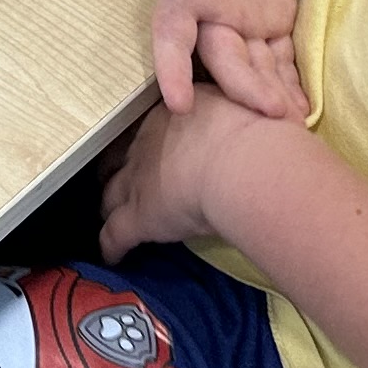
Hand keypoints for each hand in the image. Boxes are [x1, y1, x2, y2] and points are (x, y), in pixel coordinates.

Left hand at [100, 91, 271, 257]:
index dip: (146, 139)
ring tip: (108, 215)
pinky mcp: (139, 218)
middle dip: (115, 168)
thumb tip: (259, 123)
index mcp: (172, 113)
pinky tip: (111, 257)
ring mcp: (138, 181)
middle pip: (118, 156)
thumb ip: (238, 117)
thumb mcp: (244, 110)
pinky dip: (110, 247)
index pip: (149, 125)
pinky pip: (114, 236)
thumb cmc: (257, 132)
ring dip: (108, 206)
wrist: (244, 163)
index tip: (152, 147)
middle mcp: (146, 143)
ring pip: (109, 195)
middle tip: (118, 179)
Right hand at [152, 0, 306, 116]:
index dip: (173, 71)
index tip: (178, 103)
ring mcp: (242, 26)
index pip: (171, 38)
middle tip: (271, 112)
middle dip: (244, 88)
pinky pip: (282, 60)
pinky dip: (292, 85)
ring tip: (293, 125)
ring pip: (255, 69)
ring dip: (271, 97)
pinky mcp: (272, 24)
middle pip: (224, 62)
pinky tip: (304, 110)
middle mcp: (208, 20)